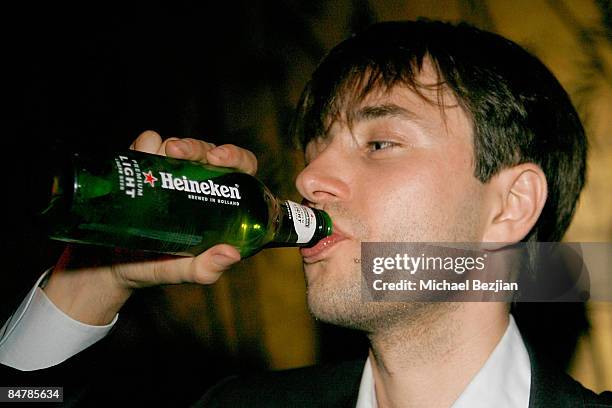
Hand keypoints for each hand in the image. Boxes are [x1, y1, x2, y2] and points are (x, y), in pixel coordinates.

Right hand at [43, 130, 258, 324]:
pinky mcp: (143, 166)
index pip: (239, 170)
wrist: (105, 265)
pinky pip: (148, 142)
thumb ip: (206, 268)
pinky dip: (147, 143)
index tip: (219, 158)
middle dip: (196, 147)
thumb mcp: (181, 272)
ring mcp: (169, 172)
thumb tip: (233, 254)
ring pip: (179, 144)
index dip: (236, 156)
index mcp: (217, 202)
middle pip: (208, 152)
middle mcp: (197, 183)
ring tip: (161, 157)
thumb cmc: (152, 267)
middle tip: (179, 153)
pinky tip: (143, 155)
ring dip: (173, 145)